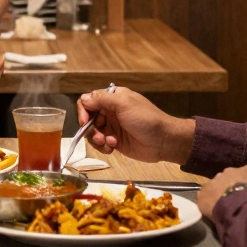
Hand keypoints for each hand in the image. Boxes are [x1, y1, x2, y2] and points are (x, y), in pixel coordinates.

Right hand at [76, 87, 193, 163]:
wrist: (163, 141)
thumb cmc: (146, 118)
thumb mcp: (124, 104)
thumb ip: (102, 99)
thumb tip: (84, 99)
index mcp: (112, 98)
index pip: (88, 101)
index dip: (83, 111)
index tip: (85, 122)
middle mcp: (110, 111)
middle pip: (88, 118)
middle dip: (90, 128)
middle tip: (99, 136)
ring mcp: (112, 127)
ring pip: (92, 132)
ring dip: (97, 139)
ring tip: (109, 143)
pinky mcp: (114, 141)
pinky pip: (100, 143)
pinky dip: (103, 146)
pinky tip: (113, 148)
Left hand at [196, 164, 246, 218]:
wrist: (245, 207)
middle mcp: (230, 171)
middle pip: (229, 180)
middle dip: (231, 189)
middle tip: (236, 204)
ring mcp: (215, 180)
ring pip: (215, 188)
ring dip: (219, 196)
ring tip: (225, 210)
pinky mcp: (203, 193)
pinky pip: (204, 199)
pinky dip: (208, 205)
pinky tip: (214, 213)